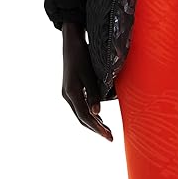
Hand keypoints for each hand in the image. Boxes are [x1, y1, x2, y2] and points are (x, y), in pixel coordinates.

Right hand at [61, 23, 112, 140]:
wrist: (71, 41)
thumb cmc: (81, 54)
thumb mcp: (88, 73)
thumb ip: (92, 92)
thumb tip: (97, 113)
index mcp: (71, 93)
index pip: (85, 116)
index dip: (97, 128)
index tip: (108, 136)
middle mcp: (68, 95)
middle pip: (82, 118)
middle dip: (96, 128)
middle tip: (109, 137)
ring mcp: (69, 92)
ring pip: (81, 113)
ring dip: (93, 122)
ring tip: (105, 130)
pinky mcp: (72, 88)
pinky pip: (81, 105)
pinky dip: (89, 112)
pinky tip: (98, 115)